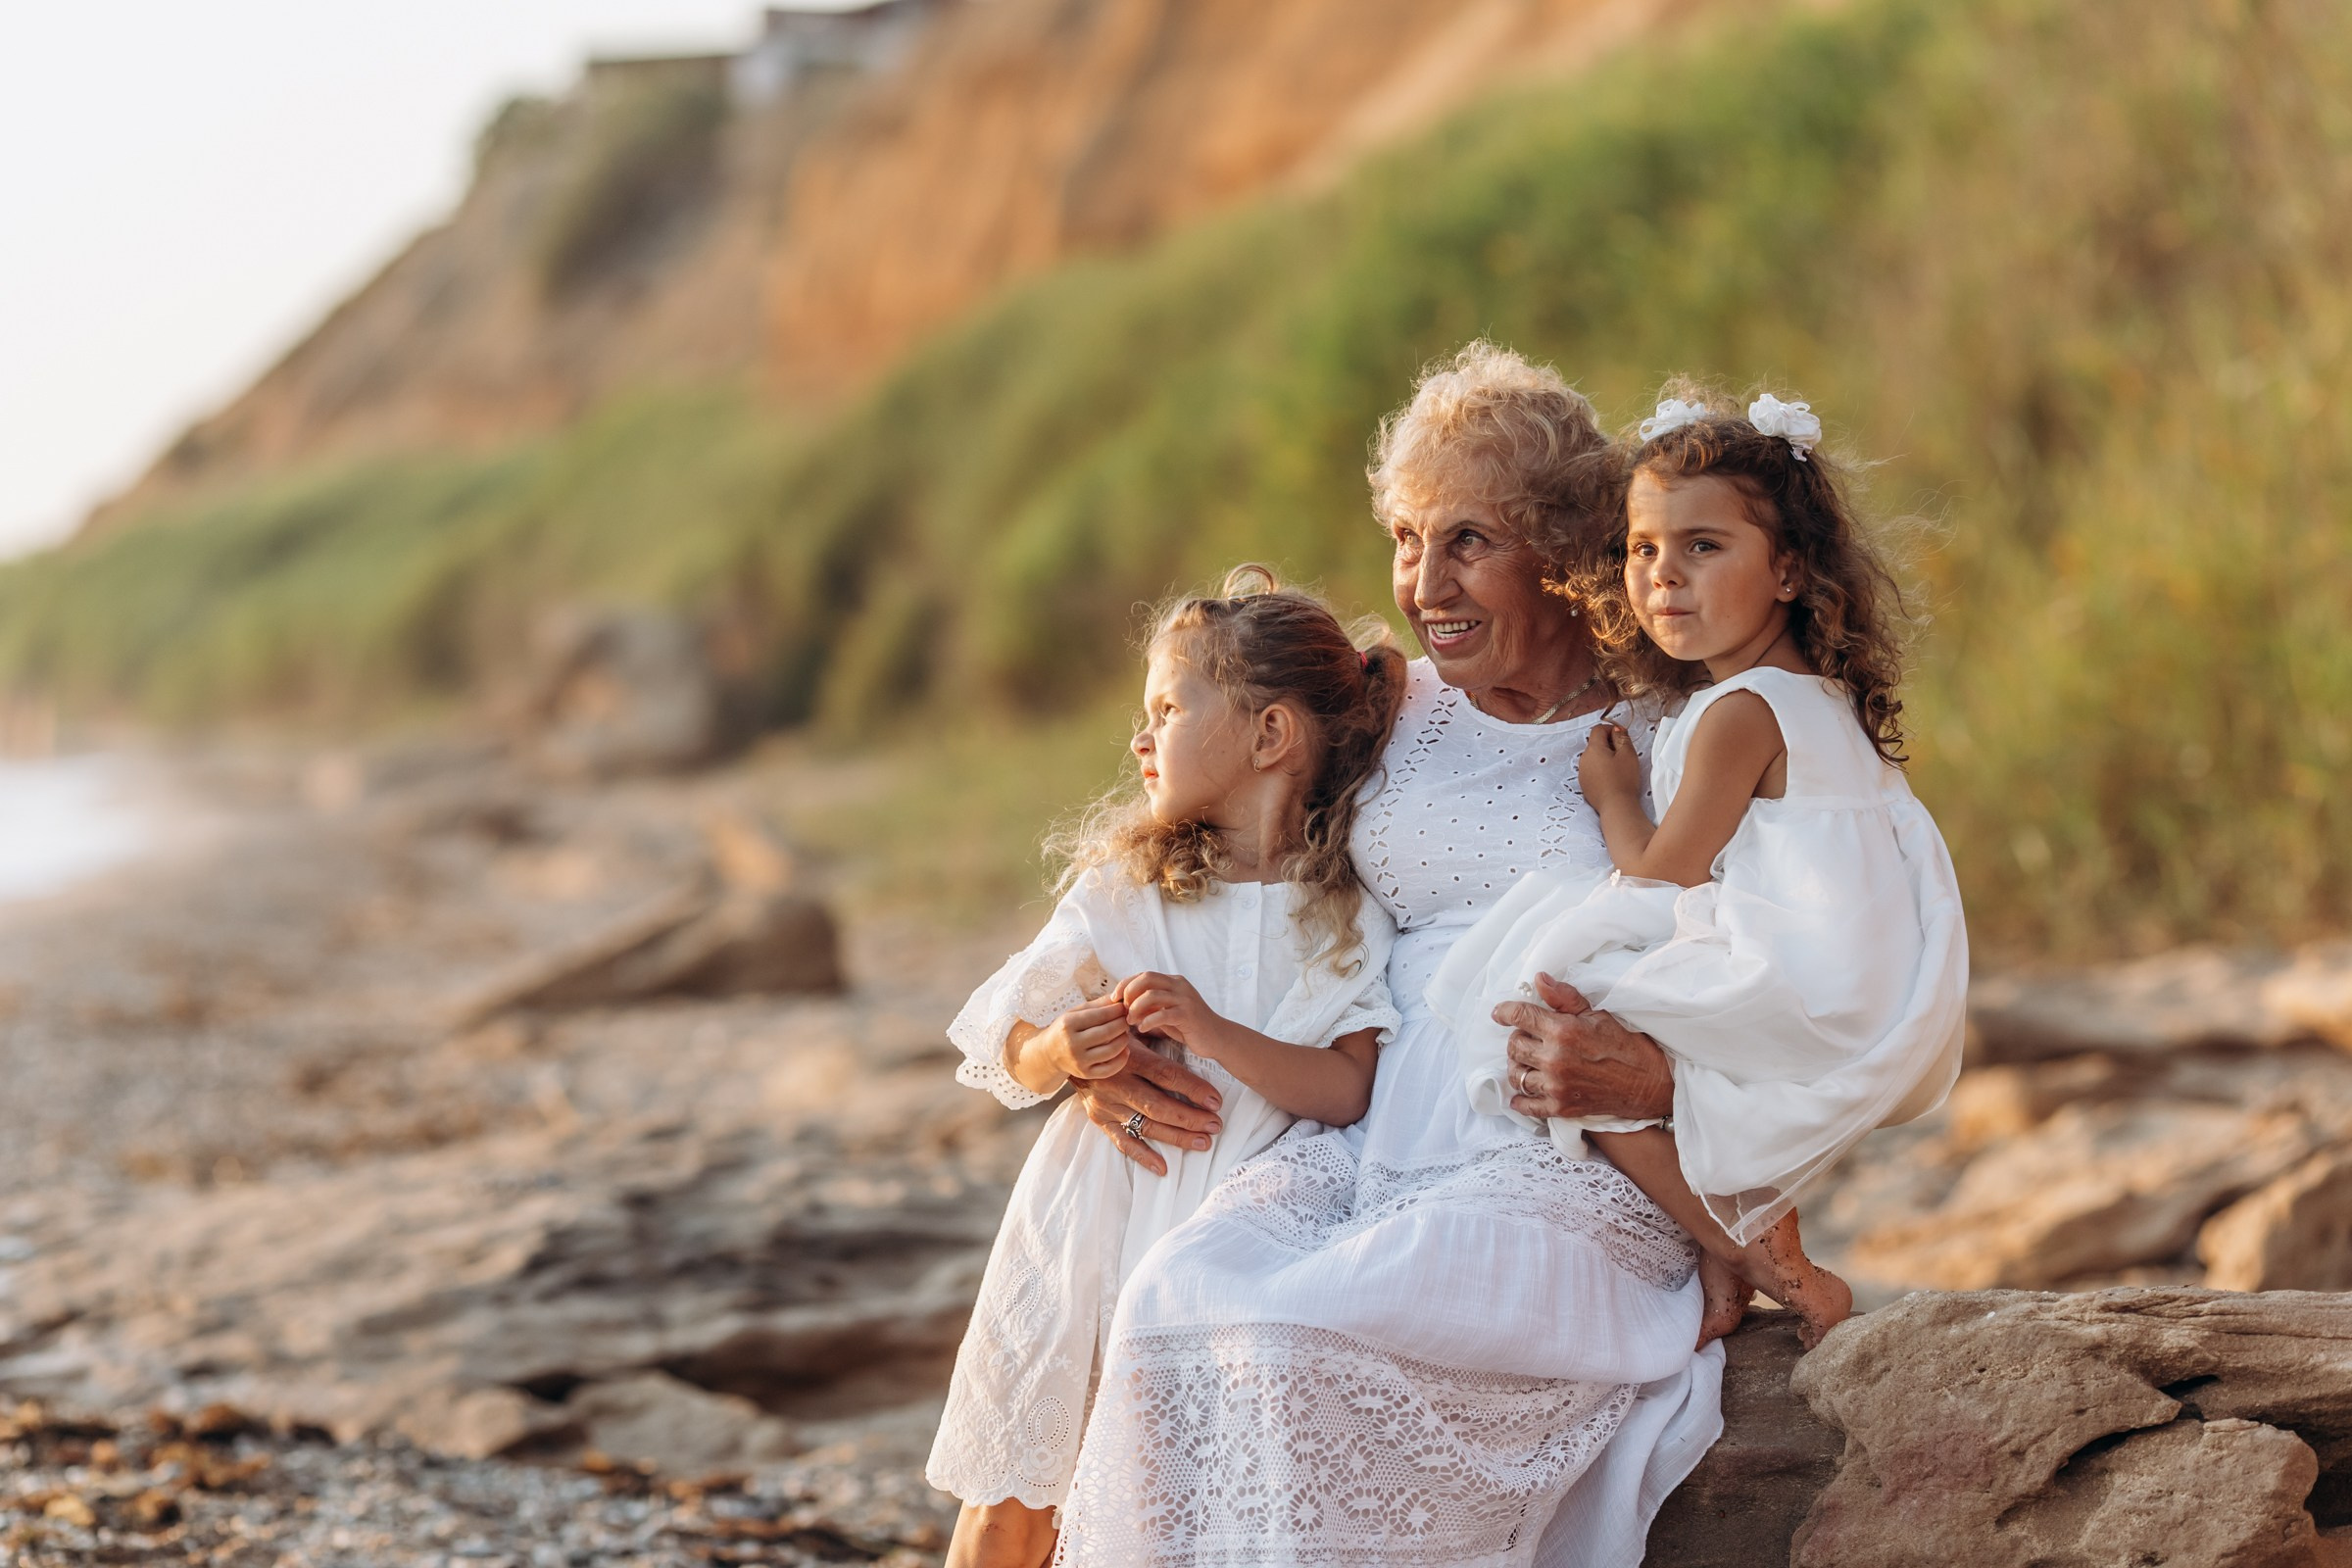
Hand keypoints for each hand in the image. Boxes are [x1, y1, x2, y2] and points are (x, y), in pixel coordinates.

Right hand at [1034, 998, 1137, 1081]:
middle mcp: (1072, 1043)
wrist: (1048, 1054)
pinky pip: (1110, 1069)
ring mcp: (1079, 1061)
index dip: (1116, 1010)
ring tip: (1125, 1032)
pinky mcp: (1085, 1074)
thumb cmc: (1065, 1029)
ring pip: (1111, 1050)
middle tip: (1127, 1019)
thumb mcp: (1075, 1013)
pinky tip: (1125, 1050)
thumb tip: (1120, 998)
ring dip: (1124, 1039)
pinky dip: (1122, 1059)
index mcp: (1068, 1024)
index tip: (1124, 1007)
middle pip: (1107, 1032)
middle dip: (1122, 1024)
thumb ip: (1097, 1005)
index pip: (1100, 1015)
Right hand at [1068, 1044, 1225, 1176]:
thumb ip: (1157, 1033)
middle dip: (1190, 1118)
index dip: (1192, 1088)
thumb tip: (1187, 1034)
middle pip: (1159, 1105)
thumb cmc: (1112, 1040)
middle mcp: (1118, 1083)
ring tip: (1203, 1142)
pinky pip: (1123, 1141)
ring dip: (1176, 1136)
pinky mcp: (1100, 1120)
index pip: (1165, 1075)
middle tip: (1215, 1125)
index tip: (1215, 1100)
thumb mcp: (1132, 1029)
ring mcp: (1108, 1105)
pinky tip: (1162, 1167)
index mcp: (1129, 1058)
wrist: (1072, 1053)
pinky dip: (1142, 1156)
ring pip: (1146, 1125)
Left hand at [1119, 971, 1225, 1056]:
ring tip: (1131, 1021)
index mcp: (1174, 982)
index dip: (1126, 984)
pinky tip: (1142, 1028)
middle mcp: (1179, 986)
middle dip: (1128, 992)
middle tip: (1122, 1009)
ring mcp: (1185, 999)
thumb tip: (1125, 1004)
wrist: (1217, 1038)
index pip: (1144, 975)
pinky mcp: (1188, 1014)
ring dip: (1136, 1008)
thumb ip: (1150, 1006)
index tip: (1114, 998)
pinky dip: (1148, 1021)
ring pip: (1152, 995)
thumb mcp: (1166, 1012)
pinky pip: (1163, 1014)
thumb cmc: (1189, 1026)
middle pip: (1147, 978)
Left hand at [1493, 973, 1673, 1121]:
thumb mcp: (1596, 1013)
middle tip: (1528, 1037)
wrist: (1648, 1082)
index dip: (1505, 1012)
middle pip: (1514, 1046)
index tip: (1499, 1013)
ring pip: (1516, 1074)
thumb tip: (1539, 979)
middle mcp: (1554, 1059)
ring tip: (1528, 1061)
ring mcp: (1556, 1086)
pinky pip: (1527, 1105)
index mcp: (1562, 1031)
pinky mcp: (1561, 1107)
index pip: (1519, 1016)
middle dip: (1516, 1038)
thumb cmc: (1624, 1044)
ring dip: (1517, 1065)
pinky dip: (1520, 1099)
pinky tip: (1522, 1093)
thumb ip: (1564, 997)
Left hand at [1577, 721, 1640, 808]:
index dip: (1611, 729)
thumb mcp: (1628, 754)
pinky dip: (1600, 769)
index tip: (1621, 737)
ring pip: (1593, 757)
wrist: (1616, 806)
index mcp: (1593, 749)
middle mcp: (1583, 759)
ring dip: (1604, 757)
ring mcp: (1582, 772)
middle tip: (1623, 753)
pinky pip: (1591, 770)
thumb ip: (1621, 737)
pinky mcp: (1584, 784)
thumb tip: (1616, 729)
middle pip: (1594, 743)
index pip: (1598, 729)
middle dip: (1608, 744)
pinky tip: (1611, 777)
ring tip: (1618, 767)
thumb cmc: (1623, 779)